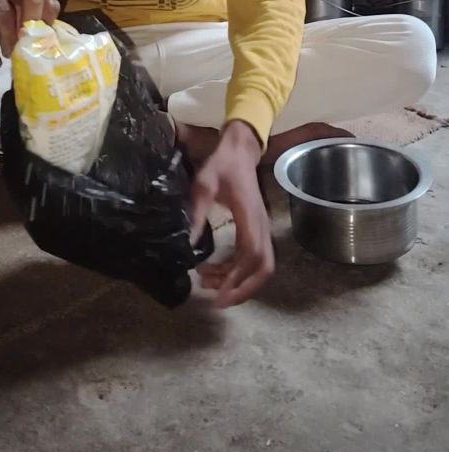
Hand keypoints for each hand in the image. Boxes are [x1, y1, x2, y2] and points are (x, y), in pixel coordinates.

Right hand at [0, 0, 59, 67]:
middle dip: (30, 23)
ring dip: (8, 37)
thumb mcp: (20, 15)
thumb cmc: (0, 13)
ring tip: (9, 54)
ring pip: (2, 10)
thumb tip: (50, 45)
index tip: (41, 41)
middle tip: (27, 45)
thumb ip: (35, 24)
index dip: (46, 22)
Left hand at [191, 120, 273, 307]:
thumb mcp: (204, 183)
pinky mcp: (256, 229)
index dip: (238, 276)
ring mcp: (262, 227)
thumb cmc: (222, 164)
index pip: (252, 254)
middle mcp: (261, 225)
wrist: (240, 150)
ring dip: (239, 281)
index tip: (220, 292)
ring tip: (210, 285)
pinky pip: (254, 258)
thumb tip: (187, 244)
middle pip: (264, 267)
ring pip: (261, 265)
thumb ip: (196, 211)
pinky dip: (237, 271)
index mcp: (249, 215)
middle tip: (219, 301)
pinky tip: (216, 272)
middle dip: (244, 288)